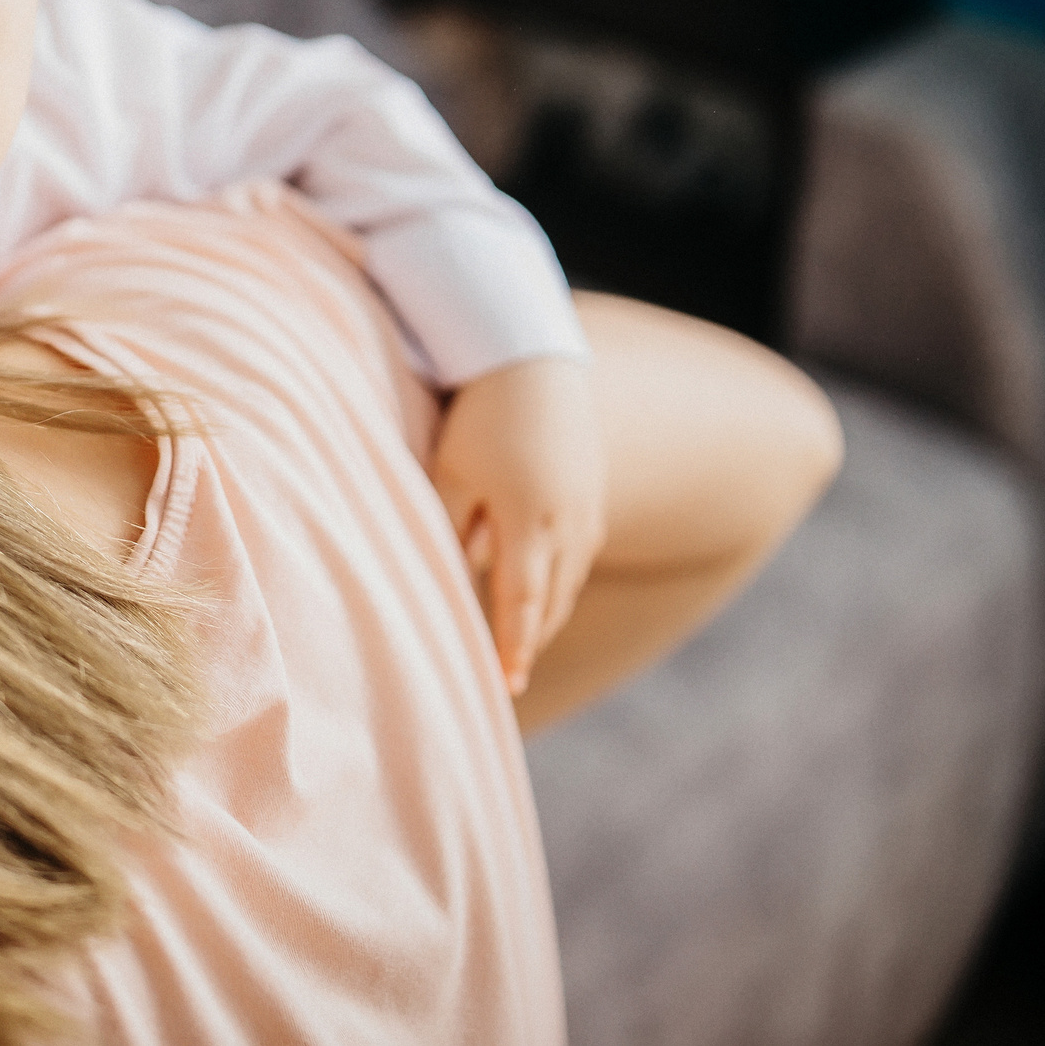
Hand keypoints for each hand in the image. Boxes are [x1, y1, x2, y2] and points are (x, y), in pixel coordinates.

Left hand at [428, 356, 606, 695]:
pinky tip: (541, 586)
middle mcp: (569, 523)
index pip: (521, 604)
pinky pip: (578, 552)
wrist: (533, 357)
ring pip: (569, 578)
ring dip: (546, 611)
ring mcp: (588, 508)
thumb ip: (450, 531)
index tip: (507, 687)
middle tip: (510, 676)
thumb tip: (450, 581)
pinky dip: (559, 578)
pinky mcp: (594, 491)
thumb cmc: (480, 415)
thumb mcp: (451, 473)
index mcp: (530, 522)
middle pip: (551, 600)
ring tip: (522, 639)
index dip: (514, 649)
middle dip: (532, 638)